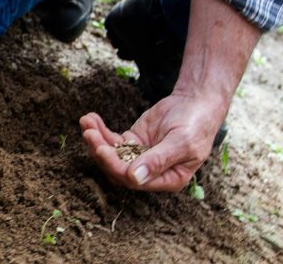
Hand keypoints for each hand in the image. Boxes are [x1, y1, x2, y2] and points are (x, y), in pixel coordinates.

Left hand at [79, 90, 227, 190]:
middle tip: (89, 134)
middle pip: (117, 169)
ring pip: (111, 154)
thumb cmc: (195, 125)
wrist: (196, 102)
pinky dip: (100, 130)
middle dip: (101, 152)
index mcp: (167, 179)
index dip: (115, 166)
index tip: (102, 149)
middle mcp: (151, 172)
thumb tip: (134, 178)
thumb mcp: (181, 143)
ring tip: (86, 122)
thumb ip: (158, 160)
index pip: (134, 180)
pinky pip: (111, 140)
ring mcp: (139, 156)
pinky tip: (90, 118)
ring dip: (96, 140)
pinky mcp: (132, 141)